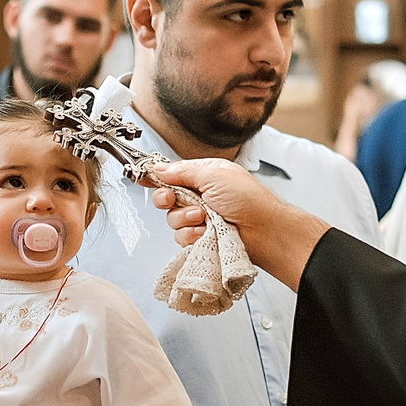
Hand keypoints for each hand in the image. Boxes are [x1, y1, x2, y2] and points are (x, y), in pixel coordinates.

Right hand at [146, 159, 329, 289]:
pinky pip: (181, 237)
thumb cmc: (248, 199)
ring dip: (184, 218)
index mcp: (203, 176)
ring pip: (172, 219)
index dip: (155, 176)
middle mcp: (199, 196)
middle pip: (166, 197)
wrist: (264, 231)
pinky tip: (205, 233)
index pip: (172, 174)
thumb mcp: (213, 174)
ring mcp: (200, 218)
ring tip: (203, 218)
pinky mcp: (201, 238)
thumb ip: (182, 171)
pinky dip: (191, 234)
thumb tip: (159, 168)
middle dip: (166, 199)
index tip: (141, 177)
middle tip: (171, 199)